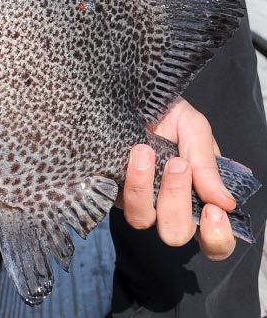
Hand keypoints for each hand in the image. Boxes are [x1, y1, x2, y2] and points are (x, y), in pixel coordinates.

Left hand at [118, 98, 235, 259]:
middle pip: (175, 234)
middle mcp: (167, 207)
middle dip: (176, 201)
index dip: (217, 238)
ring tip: (145, 151)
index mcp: (198, 198)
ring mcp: (138, 200)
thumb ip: (206, 164)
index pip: (214, 241)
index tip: (213, 210)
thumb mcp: (194, 129)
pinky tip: (132, 151)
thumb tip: (224, 203)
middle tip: (178, 164)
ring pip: (141, 219)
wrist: (132, 93)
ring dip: (144, 187)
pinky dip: (126, 177)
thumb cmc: (168, 113)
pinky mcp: (111, 190)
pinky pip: (116, 198)